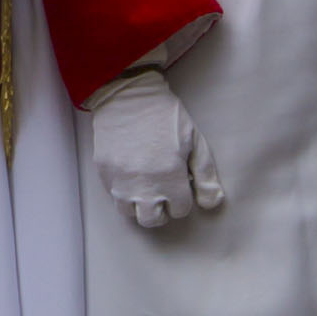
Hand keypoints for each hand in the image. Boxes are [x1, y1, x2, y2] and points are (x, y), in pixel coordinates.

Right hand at [89, 65, 224, 229]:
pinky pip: (114, 196)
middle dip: (162, 210)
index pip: (180, 210)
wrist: (128, 95)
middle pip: (153, 220)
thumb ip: (205, 176)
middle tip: (163, 193)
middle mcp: (144, 185)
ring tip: (145, 189)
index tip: (179, 184)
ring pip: (131, 213)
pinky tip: (131, 176)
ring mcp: (121, 180)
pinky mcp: (104, 173)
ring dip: (140, 205)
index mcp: (170, 178)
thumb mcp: (195, 141)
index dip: (182, 198)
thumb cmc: (165, 116)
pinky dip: (124, 192)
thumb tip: (212, 203)